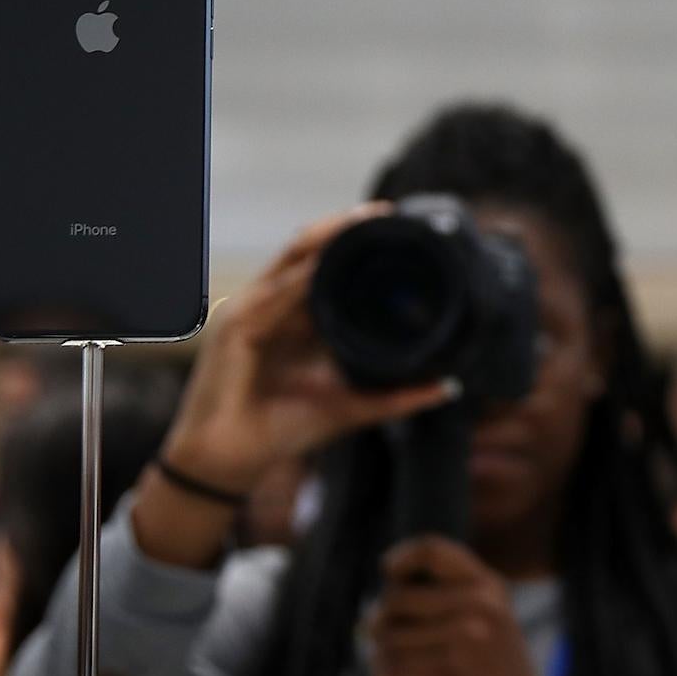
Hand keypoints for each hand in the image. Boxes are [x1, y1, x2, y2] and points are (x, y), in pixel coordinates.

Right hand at [161, 203, 456, 493]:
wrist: (229, 462)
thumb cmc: (282, 430)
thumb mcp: (349, 406)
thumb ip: (395, 396)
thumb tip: (447, 386)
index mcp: (294, 316)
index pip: (323, 264)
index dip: (354, 242)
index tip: (396, 226)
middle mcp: (271, 305)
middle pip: (307, 250)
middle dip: (344, 228)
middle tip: (387, 213)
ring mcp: (249, 311)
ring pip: (290, 260)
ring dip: (326, 239)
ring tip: (363, 222)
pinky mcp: (234, 327)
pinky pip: (273, 293)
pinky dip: (301, 277)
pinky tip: (328, 262)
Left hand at [366, 538, 540, 675]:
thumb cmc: (496, 667)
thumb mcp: (491, 616)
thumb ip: (451, 596)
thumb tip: (381, 596)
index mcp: (488, 584)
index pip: (433, 550)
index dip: (402, 557)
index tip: (389, 573)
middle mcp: (477, 603)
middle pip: (397, 595)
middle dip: (380, 620)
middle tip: (381, 638)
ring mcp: (463, 636)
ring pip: (388, 633)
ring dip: (379, 654)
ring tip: (388, 667)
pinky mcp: (447, 670)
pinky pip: (392, 664)